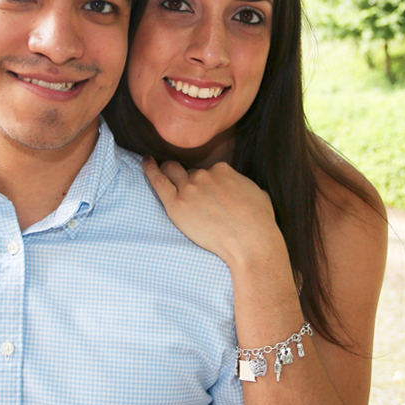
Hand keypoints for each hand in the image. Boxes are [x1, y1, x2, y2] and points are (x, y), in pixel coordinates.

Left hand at [141, 157, 279, 264]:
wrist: (251, 242)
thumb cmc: (259, 223)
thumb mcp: (257, 193)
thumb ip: (242, 184)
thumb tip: (239, 186)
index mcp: (223, 170)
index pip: (209, 171)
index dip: (207, 182)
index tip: (208, 192)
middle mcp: (204, 175)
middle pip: (189, 171)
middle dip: (187, 176)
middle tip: (186, 186)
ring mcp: (189, 188)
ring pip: (172, 171)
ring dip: (168, 170)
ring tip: (161, 170)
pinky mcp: (176, 203)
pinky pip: (157, 181)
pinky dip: (149, 169)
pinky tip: (145, 161)